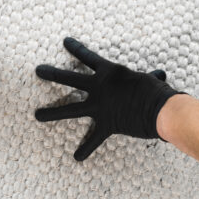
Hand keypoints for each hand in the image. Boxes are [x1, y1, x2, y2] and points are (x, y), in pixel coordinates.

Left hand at [35, 38, 182, 160]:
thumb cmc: (157, 91)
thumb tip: (159, 75)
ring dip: (52, 112)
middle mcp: (99, 87)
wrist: (161, 109)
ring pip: (70, 109)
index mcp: (108, 72)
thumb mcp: (147, 79)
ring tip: (37, 115)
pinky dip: (86, 149)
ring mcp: (99, 106)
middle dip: (51, 74)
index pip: (88, 56)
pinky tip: (76, 157)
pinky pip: (93, 139)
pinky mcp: (106, 124)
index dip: (75, 48)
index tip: (65, 42)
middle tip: (38, 70)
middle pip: (69, 78)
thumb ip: (146, 78)